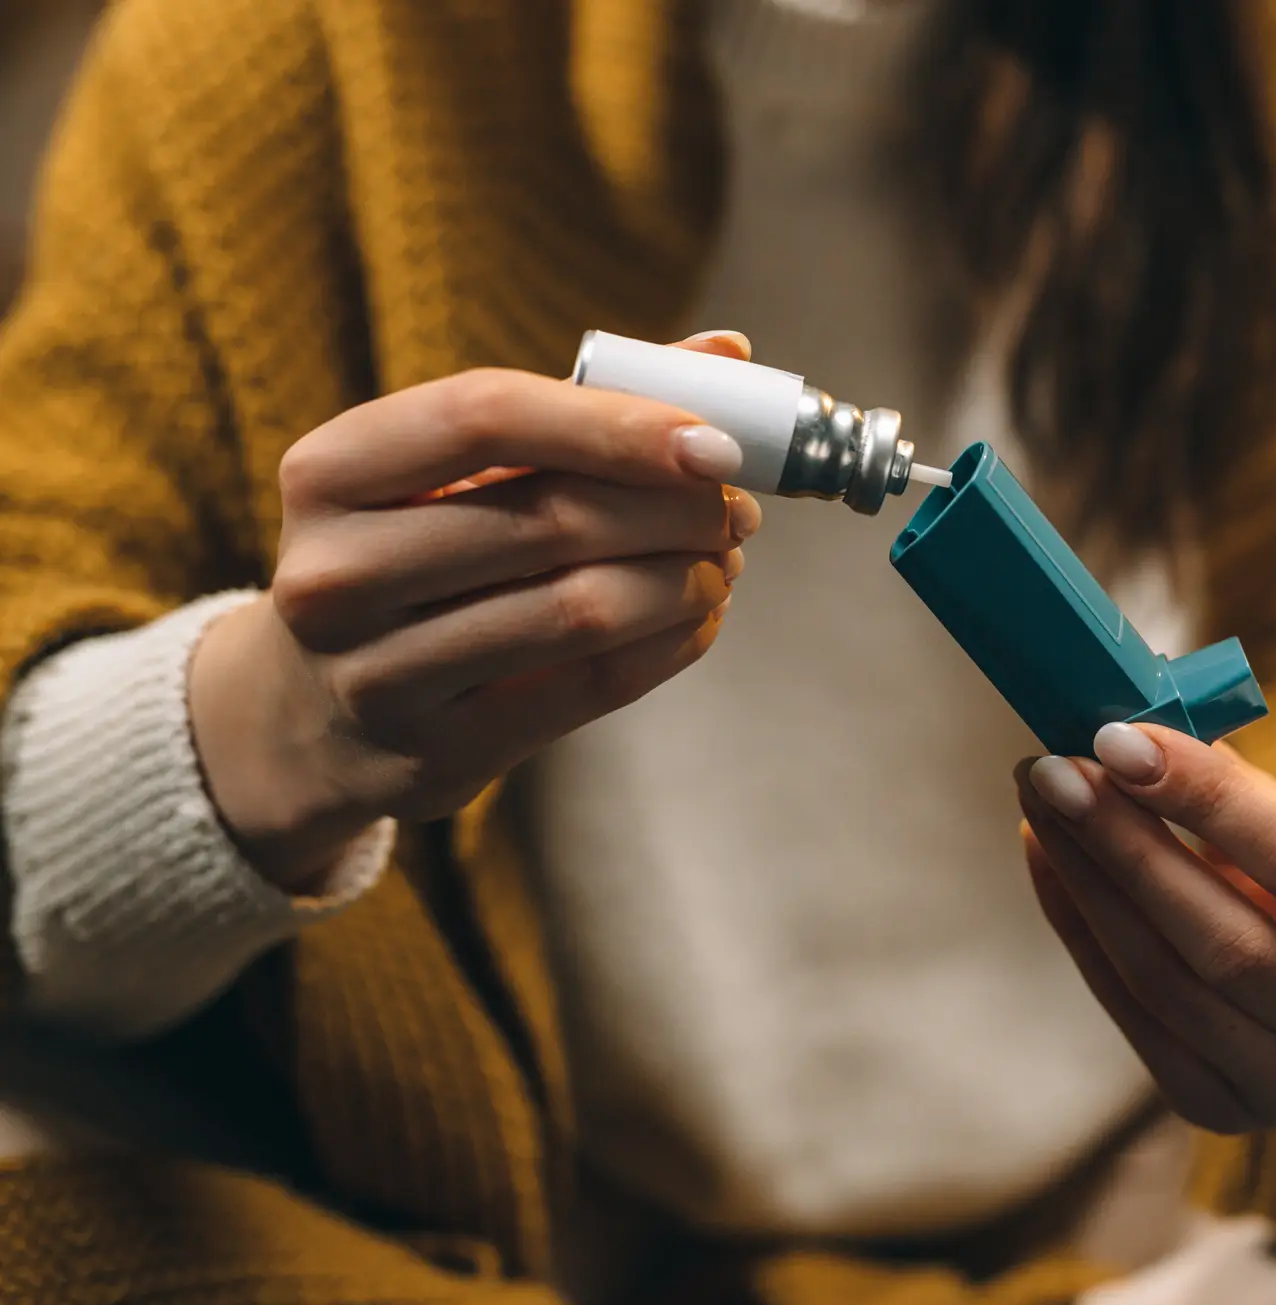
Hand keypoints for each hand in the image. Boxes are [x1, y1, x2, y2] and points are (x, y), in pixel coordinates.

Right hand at [191, 333, 761, 890]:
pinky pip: (592, 687)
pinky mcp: (435, 752)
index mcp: (331, 471)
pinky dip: (670, 643)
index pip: (486, 414)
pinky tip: (697, 617)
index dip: (616, 423)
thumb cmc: (412, 556)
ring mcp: (376, 673)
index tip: (716, 443)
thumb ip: (585, 406)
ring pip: (581, 609)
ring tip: (722, 562)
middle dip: (676, 510)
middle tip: (736, 508)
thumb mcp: (457, 473)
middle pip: (552, 519)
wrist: (310, 714)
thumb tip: (727, 352)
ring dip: (684, 579)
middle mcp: (335, 572)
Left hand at [1017, 724, 1275, 1133]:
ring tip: (1041, 807)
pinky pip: (1132, 1016)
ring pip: (1168, 982)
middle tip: (1054, 770)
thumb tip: (1127, 731)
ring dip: (1089, 884)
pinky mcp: (1222, 1112)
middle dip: (1127, 844)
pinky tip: (1048, 862)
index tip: (1122, 739)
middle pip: (1229, 938)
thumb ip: (1234, 794)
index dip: (1211, 799)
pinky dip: (1079, 930)